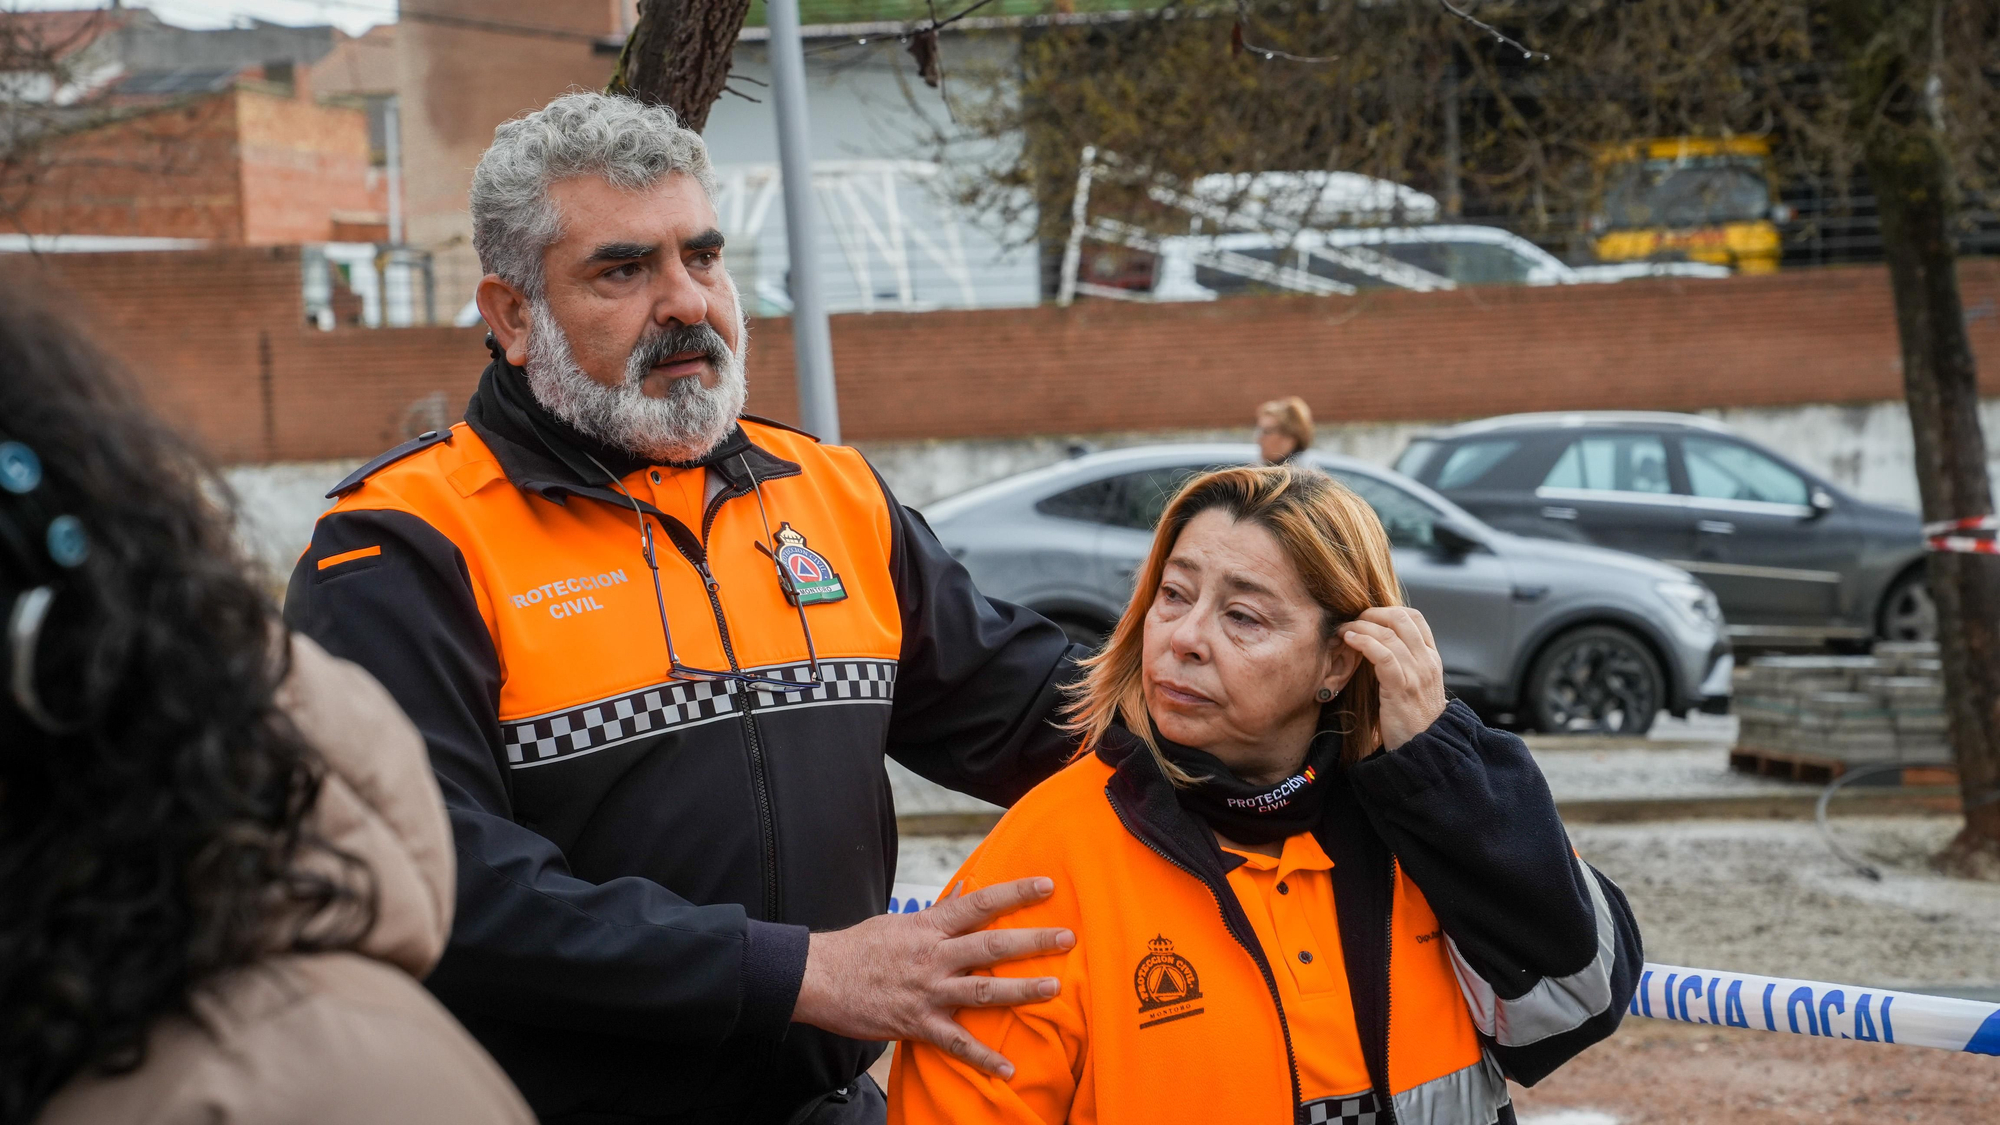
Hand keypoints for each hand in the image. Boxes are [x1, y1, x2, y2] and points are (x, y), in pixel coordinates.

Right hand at [791, 877, 1074, 1077]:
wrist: (818, 977)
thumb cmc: (857, 948)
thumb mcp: (896, 921)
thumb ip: (934, 915)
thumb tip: (962, 895)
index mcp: (928, 926)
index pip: (979, 903)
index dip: (1015, 893)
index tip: (1047, 887)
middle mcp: (933, 955)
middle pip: (992, 944)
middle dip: (1033, 941)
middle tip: (1069, 937)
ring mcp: (927, 990)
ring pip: (983, 989)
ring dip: (1021, 990)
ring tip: (1054, 988)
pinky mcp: (917, 1023)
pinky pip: (956, 1042)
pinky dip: (983, 1058)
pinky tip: (1008, 1069)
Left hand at [1338, 606, 1447, 750]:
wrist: (1425, 749)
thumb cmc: (1413, 719)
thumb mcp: (1416, 685)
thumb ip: (1404, 664)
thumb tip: (1378, 647)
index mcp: (1431, 658)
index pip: (1415, 618)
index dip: (1388, 610)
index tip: (1367, 616)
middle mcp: (1427, 661)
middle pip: (1401, 618)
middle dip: (1372, 614)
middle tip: (1352, 620)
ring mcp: (1416, 673)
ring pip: (1389, 633)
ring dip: (1361, 626)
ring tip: (1344, 630)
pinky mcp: (1402, 687)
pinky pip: (1383, 655)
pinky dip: (1364, 642)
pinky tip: (1349, 640)